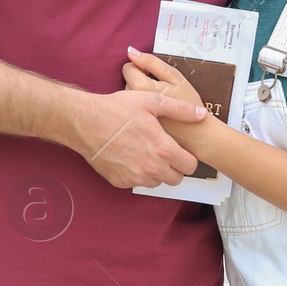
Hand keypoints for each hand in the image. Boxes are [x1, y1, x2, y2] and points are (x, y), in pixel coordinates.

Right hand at [72, 89, 205, 189]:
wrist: (85, 122)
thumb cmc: (117, 109)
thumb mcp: (152, 102)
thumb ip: (180, 110)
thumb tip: (201, 114)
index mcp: (163, 149)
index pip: (190, 166)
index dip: (188, 158)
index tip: (180, 150)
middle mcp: (151, 168)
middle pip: (176, 179)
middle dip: (175, 167)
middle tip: (164, 152)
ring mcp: (134, 177)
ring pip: (157, 182)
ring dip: (156, 172)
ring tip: (146, 153)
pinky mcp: (120, 182)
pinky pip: (137, 183)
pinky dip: (137, 174)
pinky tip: (130, 157)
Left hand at [123, 47, 210, 150]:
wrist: (197, 135)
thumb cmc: (189, 104)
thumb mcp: (174, 77)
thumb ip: (151, 62)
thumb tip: (131, 51)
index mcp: (140, 87)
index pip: (128, 68)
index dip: (143, 68)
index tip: (156, 77)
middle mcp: (131, 102)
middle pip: (129, 83)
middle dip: (142, 83)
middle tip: (161, 91)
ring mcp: (132, 115)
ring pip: (131, 97)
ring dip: (142, 96)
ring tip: (160, 104)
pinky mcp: (135, 126)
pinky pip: (134, 110)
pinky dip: (142, 109)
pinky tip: (157, 114)